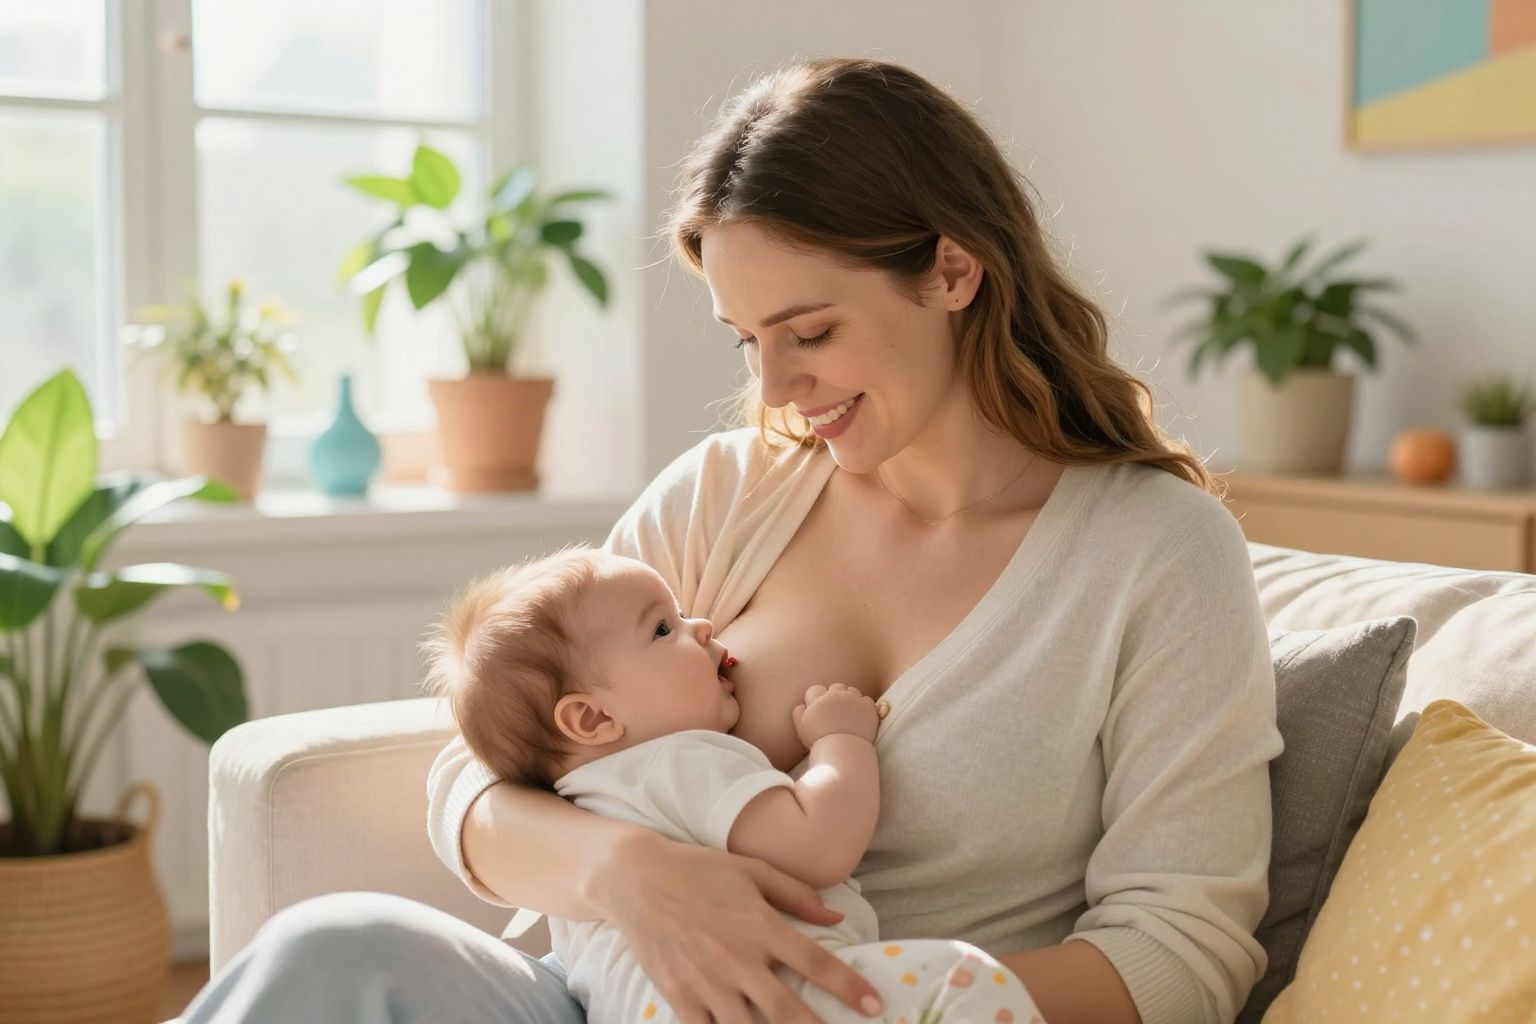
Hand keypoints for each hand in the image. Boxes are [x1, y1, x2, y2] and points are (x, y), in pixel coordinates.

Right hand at [593, 831, 883, 1023]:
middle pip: (788, 1011)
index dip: (849, 987)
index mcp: (759, 924)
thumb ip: (797, 894)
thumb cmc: (699, 870)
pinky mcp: (678, 997)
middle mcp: (736, 958)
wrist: (634, 877)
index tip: (875, 1006)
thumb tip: (836, 918)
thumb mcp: (752, 870)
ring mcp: (705, 981)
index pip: (816, 962)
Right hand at [792, 684, 878, 746]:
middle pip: (835, 687)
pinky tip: (860, 719)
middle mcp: (835, 695)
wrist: (844, 752)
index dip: (817, 700)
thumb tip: (802, 705)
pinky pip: (866, 700)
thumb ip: (799, 714)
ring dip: (850, 700)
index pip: (816, 690)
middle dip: (835, 697)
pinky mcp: (867, 707)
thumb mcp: (803, 729)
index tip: (821, 711)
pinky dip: (864, 708)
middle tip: (836, 713)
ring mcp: (853, 700)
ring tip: (849, 716)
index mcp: (818, 699)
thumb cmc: (821, 743)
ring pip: (851, 691)